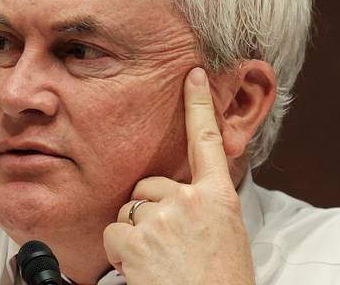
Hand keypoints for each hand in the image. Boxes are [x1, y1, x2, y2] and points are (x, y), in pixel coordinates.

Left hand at [102, 67, 253, 284]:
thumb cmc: (219, 282)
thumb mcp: (226, 236)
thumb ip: (204, 208)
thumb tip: (182, 197)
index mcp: (220, 200)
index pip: (208, 142)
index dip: (199, 104)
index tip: (195, 74)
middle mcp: (191, 201)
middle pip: (148, 186)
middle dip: (147, 213)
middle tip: (167, 248)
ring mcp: (163, 217)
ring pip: (128, 211)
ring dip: (134, 237)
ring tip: (159, 263)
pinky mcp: (137, 237)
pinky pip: (113, 233)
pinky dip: (121, 254)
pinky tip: (143, 270)